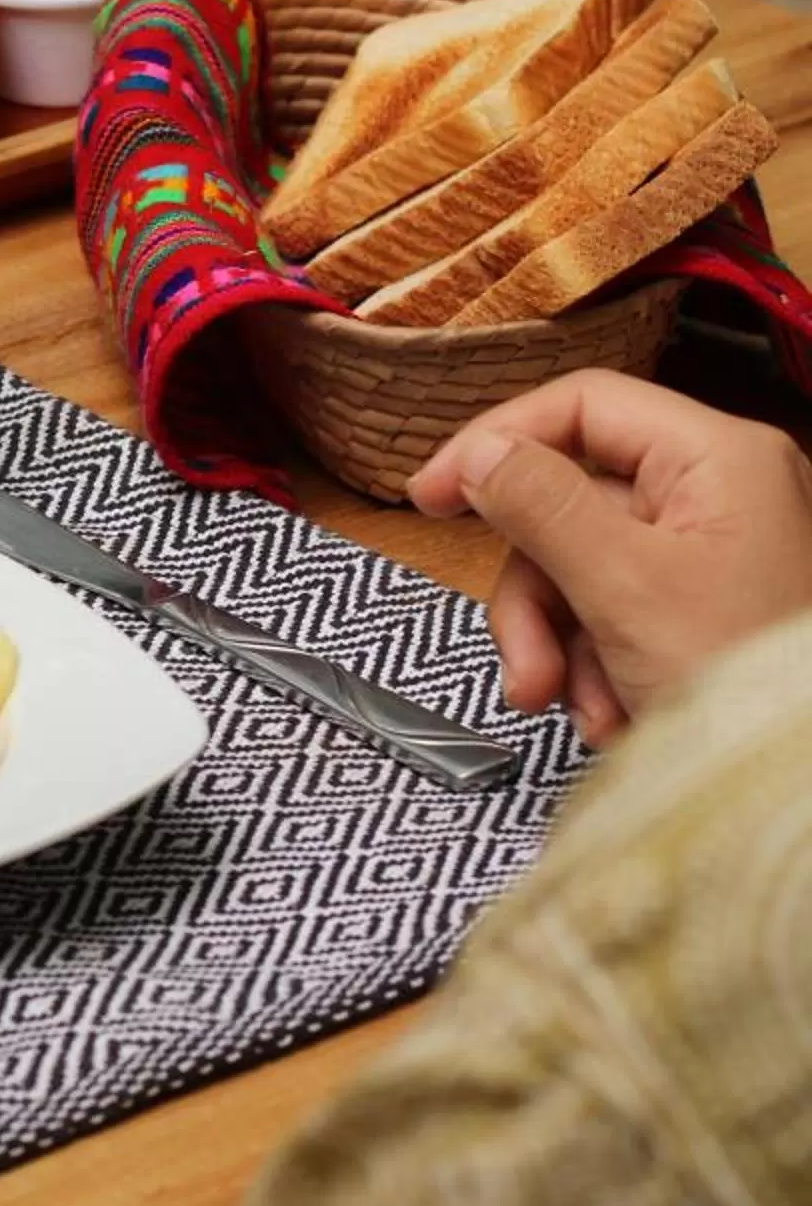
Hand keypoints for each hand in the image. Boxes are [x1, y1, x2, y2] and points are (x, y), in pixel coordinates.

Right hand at [408, 370, 811, 744]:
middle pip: (571, 504)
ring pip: (581, 570)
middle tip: (526, 670)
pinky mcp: (701, 610)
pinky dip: (596, 668)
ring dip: (561, 646)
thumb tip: (479, 452)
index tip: (430, 493)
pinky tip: (616, 718)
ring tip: (584, 710)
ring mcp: (711, 556)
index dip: (497, 442)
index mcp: (717, 459)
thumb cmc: (749, 684)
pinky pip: (613, 615)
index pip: (583, 408)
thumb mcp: (626, 589)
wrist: (801, 797)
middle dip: (537, 595)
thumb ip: (542, 507)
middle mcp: (718, 495)